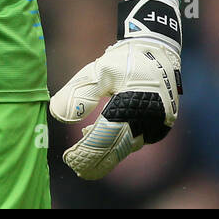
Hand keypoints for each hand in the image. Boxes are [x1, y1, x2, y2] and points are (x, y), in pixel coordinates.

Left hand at [49, 0, 181, 179]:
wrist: (157, 50)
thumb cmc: (125, 59)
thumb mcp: (98, 70)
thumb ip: (79, 93)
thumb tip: (58, 115)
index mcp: (135, 104)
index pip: (107, 136)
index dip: (88, 151)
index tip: (70, 159)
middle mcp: (151, 119)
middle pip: (118, 146)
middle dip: (96, 159)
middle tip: (77, 168)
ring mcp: (159, 123)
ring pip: (127, 144)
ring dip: (106, 152)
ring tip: (83, 158)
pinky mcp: (160, 123)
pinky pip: (136, 138)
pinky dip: (117, 142)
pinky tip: (97, 138)